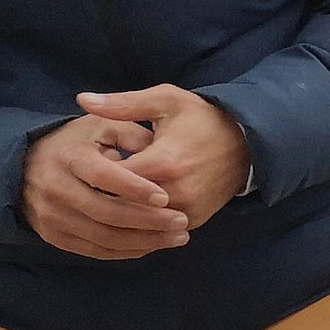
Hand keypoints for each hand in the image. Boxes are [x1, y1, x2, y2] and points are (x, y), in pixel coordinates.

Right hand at [19, 113, 186, 259]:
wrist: (27, 164)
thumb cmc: (77, 142)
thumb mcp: (101, 126)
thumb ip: (131, 134)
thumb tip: (159, 150)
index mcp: (68, 157)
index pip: (102, 176)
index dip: (135, 188)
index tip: (165, 197)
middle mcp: (55, 188)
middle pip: (105, 212)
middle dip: (147, 220)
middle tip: (182, 221)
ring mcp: (51, 216)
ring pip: (103, 237)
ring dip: (144, 241)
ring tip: (177, 237)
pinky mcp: (53, 235)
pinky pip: (94, 250)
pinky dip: (126, 251)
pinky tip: (153, 245)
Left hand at [80, 86, 250, 225]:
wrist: (247, 143)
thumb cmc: (201, 118)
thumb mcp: (164, 101)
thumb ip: (122, 104)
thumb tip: (82, 99)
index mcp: (163, 161)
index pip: (111, 180)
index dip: (93, 174)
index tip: (85, 165)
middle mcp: (176, 191)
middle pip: (121, 206)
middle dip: (101, 197)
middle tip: (89, 185)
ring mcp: (187, 209)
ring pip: (138, 223)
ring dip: (119, 213)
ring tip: (107, 196)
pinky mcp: (194, 221)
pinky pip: (157, 230)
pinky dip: (140, 223)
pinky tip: (129, 209)